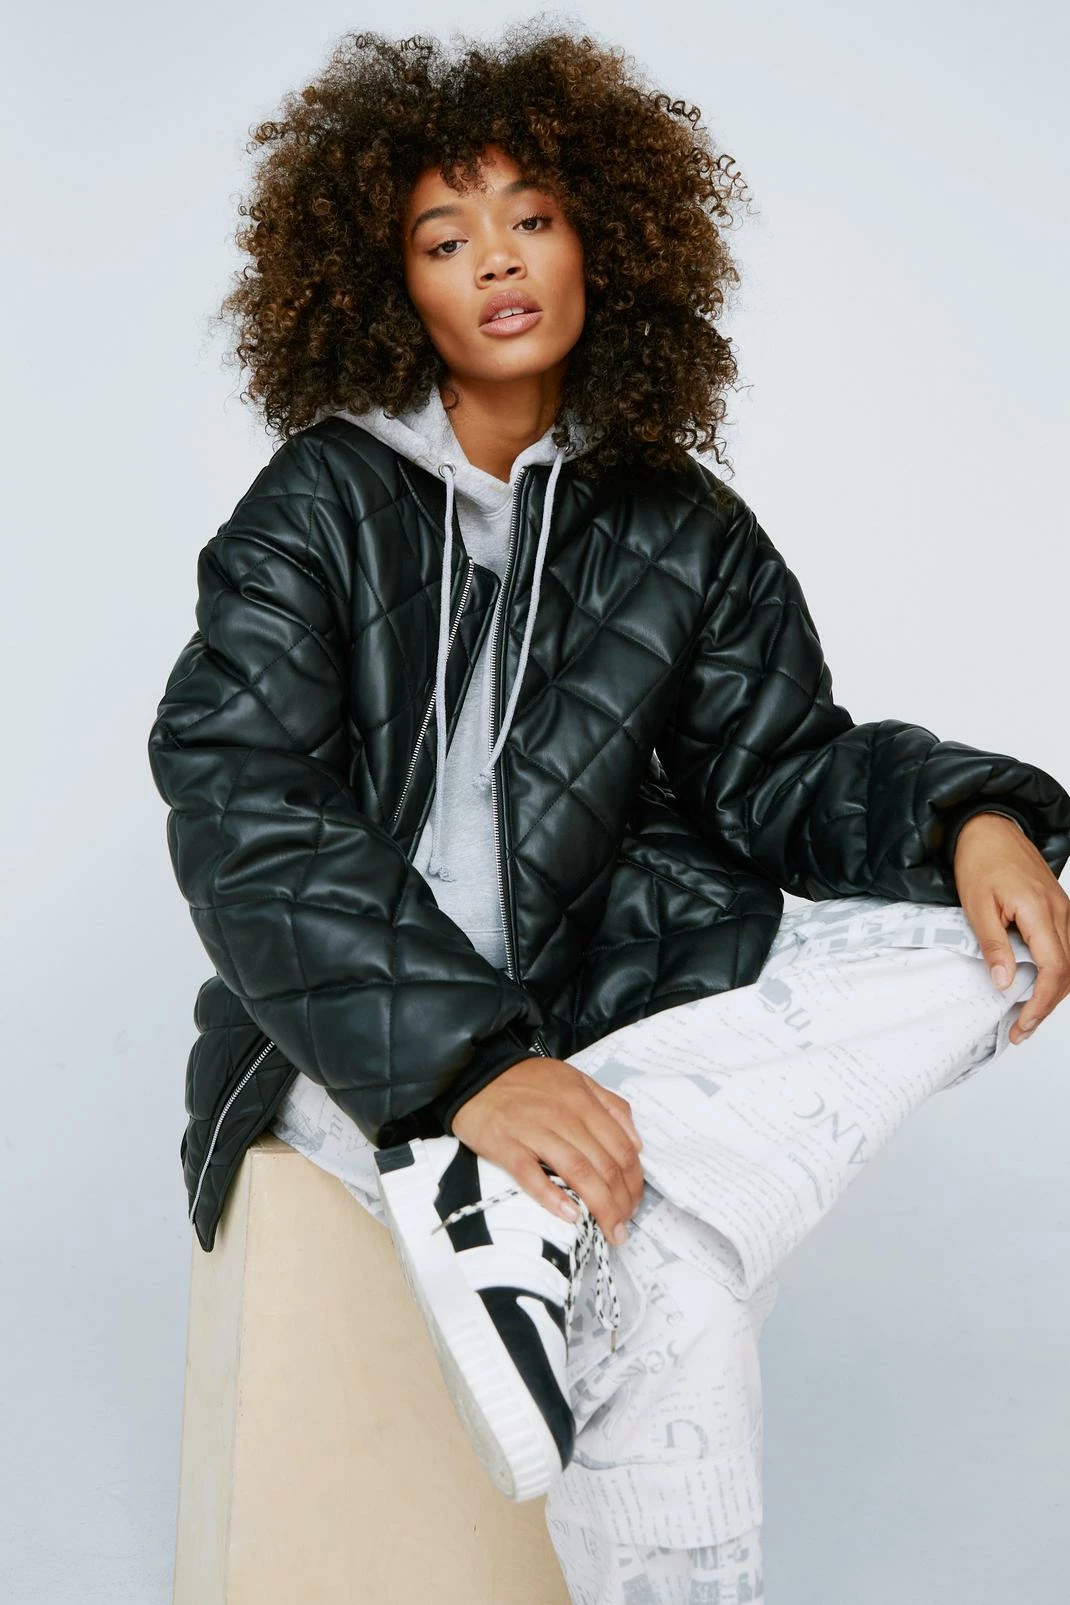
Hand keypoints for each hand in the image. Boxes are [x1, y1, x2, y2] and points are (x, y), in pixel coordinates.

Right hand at [451, 1057, 644, 1243]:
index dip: (634, 1181)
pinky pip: (531, 1175)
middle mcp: (563, 1115)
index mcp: (583, 1100)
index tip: (635, 1203)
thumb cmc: (527, 1082)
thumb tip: (637, 1143)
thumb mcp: (575, 1080)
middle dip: (621, 1201)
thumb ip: (609, 1105)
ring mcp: (533, 1131)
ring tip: (609, 1230)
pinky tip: (570, 1215)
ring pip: (577, 1172)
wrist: (474, 1075)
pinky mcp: (505, 1146)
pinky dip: (552, 1197)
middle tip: (624, 1225)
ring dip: (599, 1206)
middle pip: (604, 1164)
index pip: (621, 1147)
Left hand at [953, 812, 1069, 1043]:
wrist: (988, 827)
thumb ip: (993, 945)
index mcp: (1039, 911)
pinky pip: (1066, 946)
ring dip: (1054, 991)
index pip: (1054, 969)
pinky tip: (1037, 985)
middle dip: (1047, 1005)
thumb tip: (1003, 981)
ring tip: (1027, 1014)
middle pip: (1068, 971)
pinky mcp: (1058, 907)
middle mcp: (1060, 911)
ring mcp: (1063, 908)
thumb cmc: (980, 860)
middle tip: (1021, 1029)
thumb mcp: (976, 905)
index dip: (1041, 1002)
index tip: (1023, 1023)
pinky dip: (1057, 971)